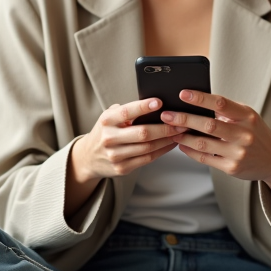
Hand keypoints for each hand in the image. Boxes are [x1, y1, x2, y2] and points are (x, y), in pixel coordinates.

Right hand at [70, 98, 187, 184]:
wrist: (88, 157)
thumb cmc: (105, 132)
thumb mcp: (109, 117)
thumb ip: (127, 111)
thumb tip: (156, 105)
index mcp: (106, 121)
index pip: (126, 112)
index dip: (143, 107)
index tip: (159, 102)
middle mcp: (109, 138)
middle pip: (142, 133)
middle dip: (165, 127)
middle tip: (181, 122)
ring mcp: (115, 155)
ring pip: (148, 147)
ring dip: (167, 139)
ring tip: (181, 132)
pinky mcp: (122, 168)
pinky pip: (147, 158)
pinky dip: (162, 150)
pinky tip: (171, 143)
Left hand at [162, 90, 270, 207]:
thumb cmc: (254, 132)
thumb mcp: (247, 116)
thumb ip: (226, 111)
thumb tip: (195, 103)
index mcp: (247, 116)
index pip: (221, 103)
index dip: (200, 98)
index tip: (182, 93)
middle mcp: (244, 134)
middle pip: (209, 125)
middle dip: (184, 119)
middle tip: (167, 115)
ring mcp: (238, 152)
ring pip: (204, 143)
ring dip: (183, 136)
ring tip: (170, 130)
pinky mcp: (232, 168)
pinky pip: (205, 158)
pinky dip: (190, 151)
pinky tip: (181, 144)